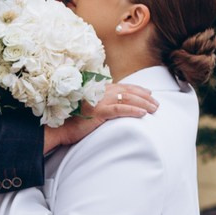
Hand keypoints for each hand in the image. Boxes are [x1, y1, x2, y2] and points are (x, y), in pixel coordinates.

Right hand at [41, 82, 156, 150]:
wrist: (59, 128)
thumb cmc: (72, 120)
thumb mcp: (89, 108)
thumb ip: (101, 103)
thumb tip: (114, 107)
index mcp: (99, 90)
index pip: (123, 87)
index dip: (137, 90)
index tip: (149, 94)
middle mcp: (100, 92)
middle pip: (128, 91)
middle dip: (145, 97)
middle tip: (156, 104)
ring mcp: (100, 101)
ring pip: (127, 99)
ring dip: (144, 104)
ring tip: (154, 110)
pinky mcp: (99, 111)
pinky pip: (120, 110)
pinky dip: (133, 111)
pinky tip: (143, 114)